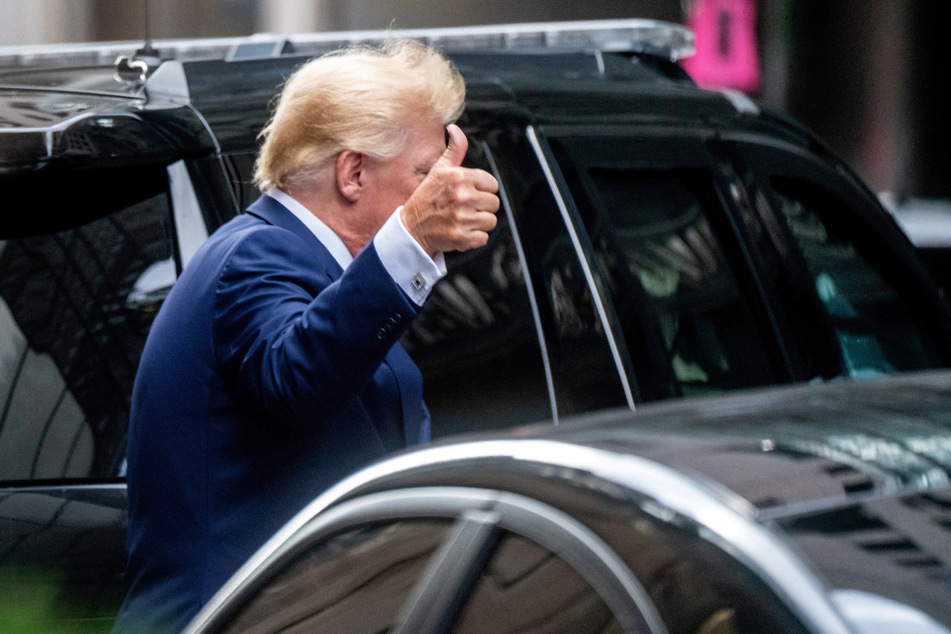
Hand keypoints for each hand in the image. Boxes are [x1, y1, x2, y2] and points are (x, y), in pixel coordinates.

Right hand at [401, 124, 499, 254]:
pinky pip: (483, 238)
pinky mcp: (461, 237)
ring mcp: (462, 217)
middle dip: (482, 207)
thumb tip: (454, 129)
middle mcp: (462, 196)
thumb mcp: (439, 169)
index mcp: (460, 177)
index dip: (482, 190)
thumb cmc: (427, 197)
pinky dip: (474, 238)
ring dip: (479, 223)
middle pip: (494, 203)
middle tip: (464, 208)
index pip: (492, 185)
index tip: (468, 194)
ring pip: (490, 221)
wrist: (411, 227)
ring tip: (462, 220)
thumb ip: (454, 149)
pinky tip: (461, 231)